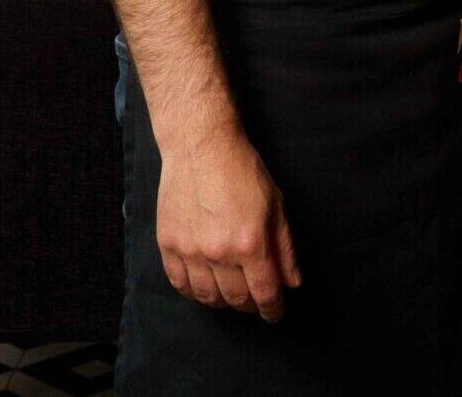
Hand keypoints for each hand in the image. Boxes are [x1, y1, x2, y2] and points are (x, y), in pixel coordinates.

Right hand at [155, 128, 300, 322]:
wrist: (201, 147)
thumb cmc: (243, 171)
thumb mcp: (276, 204)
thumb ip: (285, 247)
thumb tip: (293, 282)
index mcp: (250, 243)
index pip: (264, 292)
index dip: (272, 308)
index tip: (275, 314)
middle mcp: (218, 252)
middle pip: (235, 298)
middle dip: (249, 305)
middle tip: (255, 302)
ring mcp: (190, 250)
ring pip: (206, 296)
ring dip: (222, 302)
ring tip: (232, 296)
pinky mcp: (168, 245)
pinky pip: (179, 283)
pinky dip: (193, 292)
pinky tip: (204, 287)